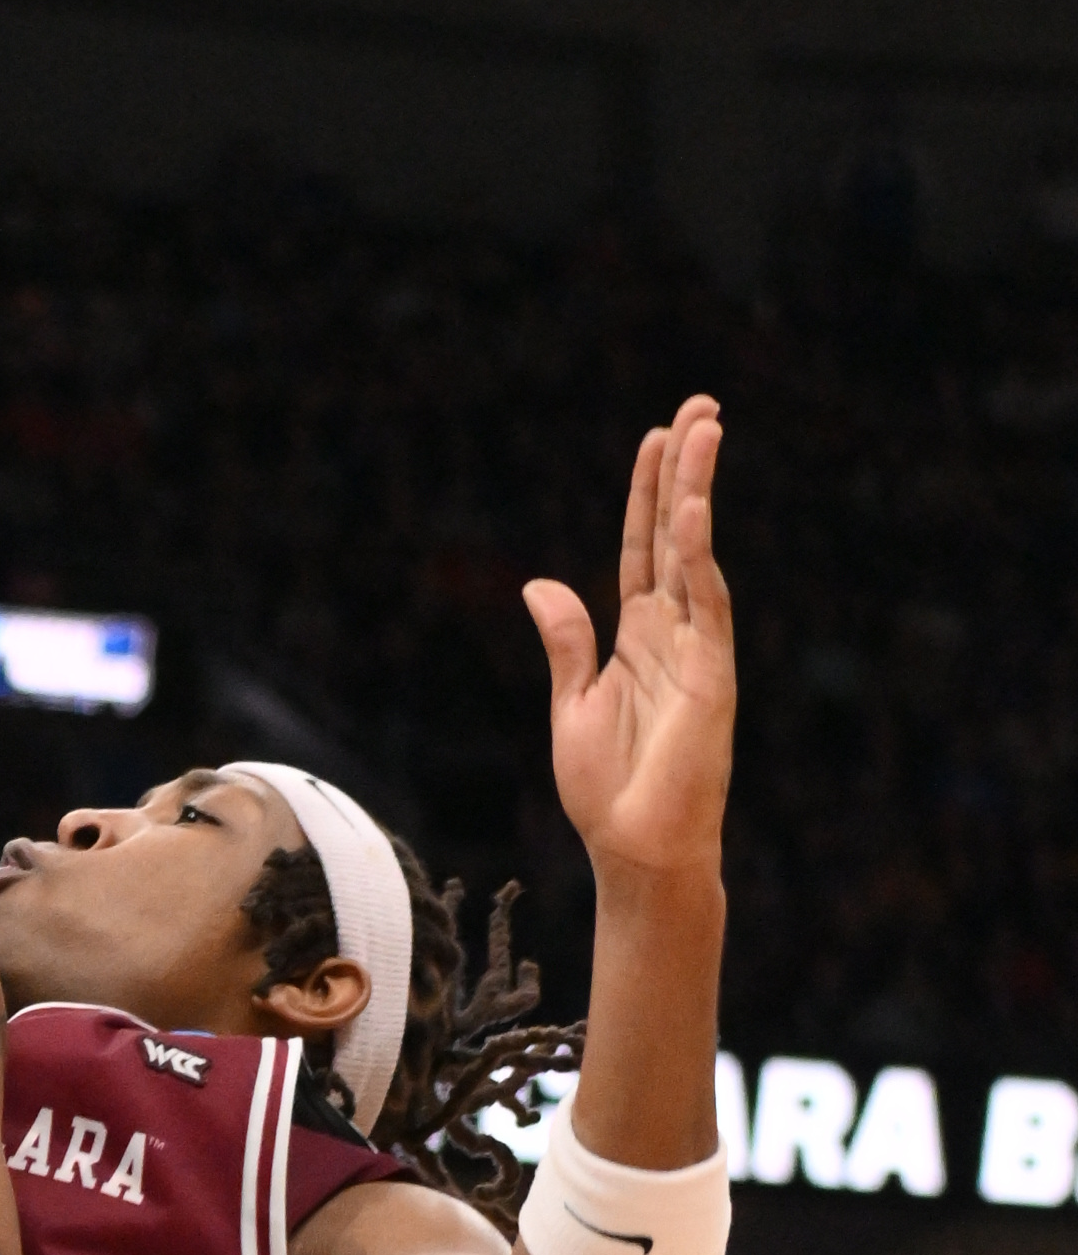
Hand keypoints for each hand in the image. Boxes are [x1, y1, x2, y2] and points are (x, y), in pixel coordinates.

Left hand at [525, 394, 734, 887]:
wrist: (636, 848)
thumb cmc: (608, 790)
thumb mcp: (572, 704)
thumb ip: (567, 642)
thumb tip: (542, 584)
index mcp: (635, 636)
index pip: (642, 547)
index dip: (648, 493)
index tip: (657, 437)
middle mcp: (671, 631)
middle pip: (676, 534)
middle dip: (687, 470)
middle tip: (700, 406)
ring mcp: (697, 649)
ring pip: (697, 553)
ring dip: (698, 491)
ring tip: (704, 428)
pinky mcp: (712, 675)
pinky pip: (706, 603)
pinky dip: (697, 556)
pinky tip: (691, 511)